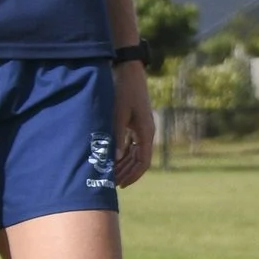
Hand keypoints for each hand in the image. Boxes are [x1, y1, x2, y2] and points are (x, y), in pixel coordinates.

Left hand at [113, 61, 154, 186]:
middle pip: (140, 161)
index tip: (121, 185)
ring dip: (125, 165)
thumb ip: (116, 137)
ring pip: (136, 154)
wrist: (129, 73)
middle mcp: (147, 133)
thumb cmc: (124, 92)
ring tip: (111, 174)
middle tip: (112, 184)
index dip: (133, 175)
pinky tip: (113, 159)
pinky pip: (133, 145)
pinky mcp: (137, 125)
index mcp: (146, 132)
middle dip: (127, 173)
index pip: (143, 162)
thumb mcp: (118, 115)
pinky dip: (124, 154)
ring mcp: (142, 129)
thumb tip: (113, 159)